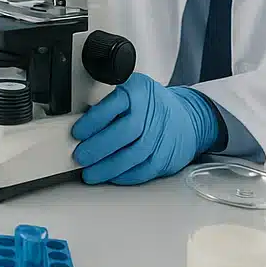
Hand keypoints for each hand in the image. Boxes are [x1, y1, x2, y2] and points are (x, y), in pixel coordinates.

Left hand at [69, 73, 221, 184]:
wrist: (188, 117)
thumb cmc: (151, 105)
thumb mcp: (131, 91)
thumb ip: (108, 104)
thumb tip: (79, 125)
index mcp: (138, 90)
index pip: (113, 105)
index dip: (93, 121)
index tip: (77, 133)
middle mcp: (151, 112)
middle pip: (125, 132)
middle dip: (99, 148)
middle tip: (81, 156)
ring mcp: (161, 135)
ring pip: (134, 155)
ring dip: (108, 168)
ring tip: (91, 173)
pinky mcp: (167, 156)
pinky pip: (144, 170)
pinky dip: (125, 176)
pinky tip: (111, 176)